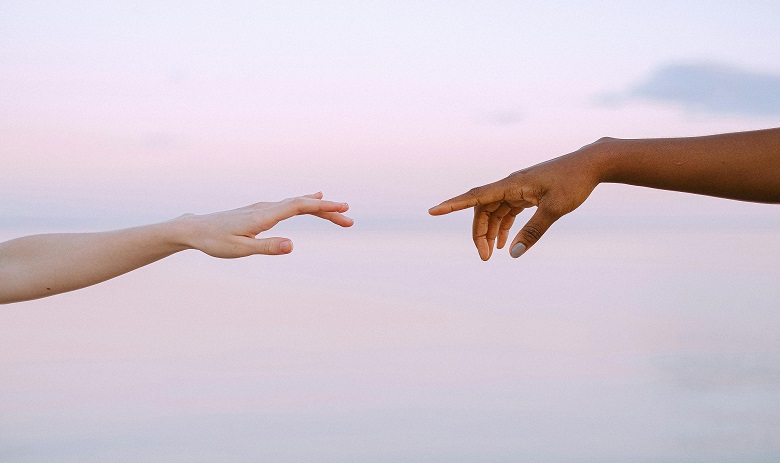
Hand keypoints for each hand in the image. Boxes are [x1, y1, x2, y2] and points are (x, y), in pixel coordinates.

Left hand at [178, 192, 352, 257]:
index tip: (344, 208)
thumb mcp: (240, 249)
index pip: (300, 206)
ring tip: (339, 212)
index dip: (323, 206)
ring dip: (319, 208)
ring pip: (297, 204)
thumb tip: (292, 245)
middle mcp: (267, 207)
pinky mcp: (261, 211)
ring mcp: (264, 208)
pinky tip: (312, 199)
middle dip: (328, 210)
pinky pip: (290, 204)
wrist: (194, 229)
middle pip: (303, 204)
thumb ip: (267, 247)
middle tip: (350, 219)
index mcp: (265, 215)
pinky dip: (306, 204)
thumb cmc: (215, 241)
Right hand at [428, 146, 603, 259]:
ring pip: (494, 212)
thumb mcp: (555, 209)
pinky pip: (507, 211)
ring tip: (492, 254)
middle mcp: (510, 185)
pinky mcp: (526, 193)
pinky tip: (506, 243)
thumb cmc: (573, 182)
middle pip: (483, 210)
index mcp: (511, 185)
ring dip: (491, 232)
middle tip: (485, 258)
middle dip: (479, 233)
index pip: (475, 197)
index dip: (452, 205)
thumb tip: (514, 253)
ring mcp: (517, 189)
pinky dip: (504, 226)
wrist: (591, 164)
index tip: (433, 211)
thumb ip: (533, 232)